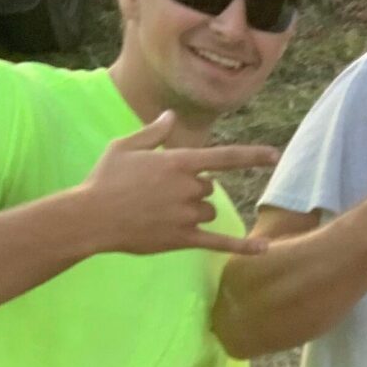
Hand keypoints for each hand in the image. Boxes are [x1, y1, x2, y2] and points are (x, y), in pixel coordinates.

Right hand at [82, 111, 276, 255]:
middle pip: (209, 188)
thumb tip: (171, 117)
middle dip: (192, 189)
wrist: (92, 216)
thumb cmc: (105, 178)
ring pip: (210, 211)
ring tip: (160, 212)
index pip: (223, 157)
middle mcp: (188, 187)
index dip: (251, 156)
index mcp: (177, 162)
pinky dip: (243, 246)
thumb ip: (153, 133)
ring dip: (195, 211)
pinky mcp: (183, 238)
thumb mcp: (125, 146)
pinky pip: (220, 242)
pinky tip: (265, 249)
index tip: (274, 155)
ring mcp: (187, 214)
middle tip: (159, 193)